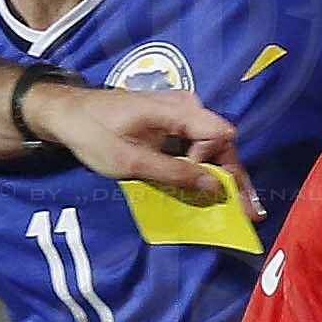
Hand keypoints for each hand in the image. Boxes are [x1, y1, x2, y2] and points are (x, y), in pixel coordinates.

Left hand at [29, 85, 261, 218]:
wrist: (69, 114)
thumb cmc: (95, 134)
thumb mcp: (132, 161)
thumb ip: (174, 173)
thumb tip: (214, 188)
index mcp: (180, 109)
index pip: (220, 136)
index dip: (214, 162)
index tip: (195, 180)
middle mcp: (188, 108)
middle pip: (222, 144)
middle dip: (235, 179)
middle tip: (252, 214)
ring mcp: (182, 115)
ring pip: (212, 148)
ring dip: (222, 177)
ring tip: (240, 208)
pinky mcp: (174, 124)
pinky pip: (198, 146)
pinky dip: (205, 169)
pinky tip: (214, 192)